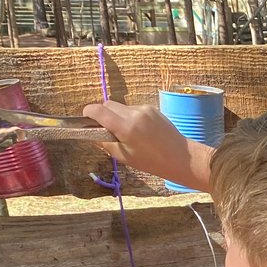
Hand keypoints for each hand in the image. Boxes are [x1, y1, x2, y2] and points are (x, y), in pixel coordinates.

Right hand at [80, 100, 212, 190]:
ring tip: (126, 133)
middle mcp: (134, 113)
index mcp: (125, 127)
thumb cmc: (151, 162)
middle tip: (105, 129)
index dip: (88, 113)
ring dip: (117, 116)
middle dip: (102, 114)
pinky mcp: (152, 108)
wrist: (180, 157)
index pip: (98, 110)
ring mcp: (144, 109)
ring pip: (121, 106)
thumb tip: (92, 134)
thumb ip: (105, 143)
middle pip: (108, 104)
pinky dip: (130, 117)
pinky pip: (133, 109)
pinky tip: (139, 131)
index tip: (86, 120)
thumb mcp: (124, 157)